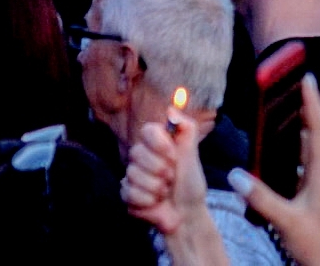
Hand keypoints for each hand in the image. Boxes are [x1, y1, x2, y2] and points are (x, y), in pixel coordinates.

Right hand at [121, 113, 212, 235]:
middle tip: (171, 177)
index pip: (147, 130)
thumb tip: (172, 107)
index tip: (174, 156)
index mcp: (156, 143)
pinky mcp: (126, 194)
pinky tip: (155, 202)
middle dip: (161, 169)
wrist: (187, 212)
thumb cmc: (190, 182)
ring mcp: (132, 175)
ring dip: (156, 187)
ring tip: (165, 192)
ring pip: (134, 175)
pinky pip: (129, 193)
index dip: (160, 144)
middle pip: (137, 153)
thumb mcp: (192, 153)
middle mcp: (141, 156)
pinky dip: (148, 201)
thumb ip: (186, 128)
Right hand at [230, 75, 319, 265]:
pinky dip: (304, 135)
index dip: (314, 103)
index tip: (307, 78)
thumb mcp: (285, 220)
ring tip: (296, 97)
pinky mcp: (319, 183)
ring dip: (308, 117)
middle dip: (311, 102)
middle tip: (300, 77)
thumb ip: (261, 198)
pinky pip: (312, 151)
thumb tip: (236, 175)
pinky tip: (293, 132)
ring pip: (318, 138)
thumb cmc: (313, 242)